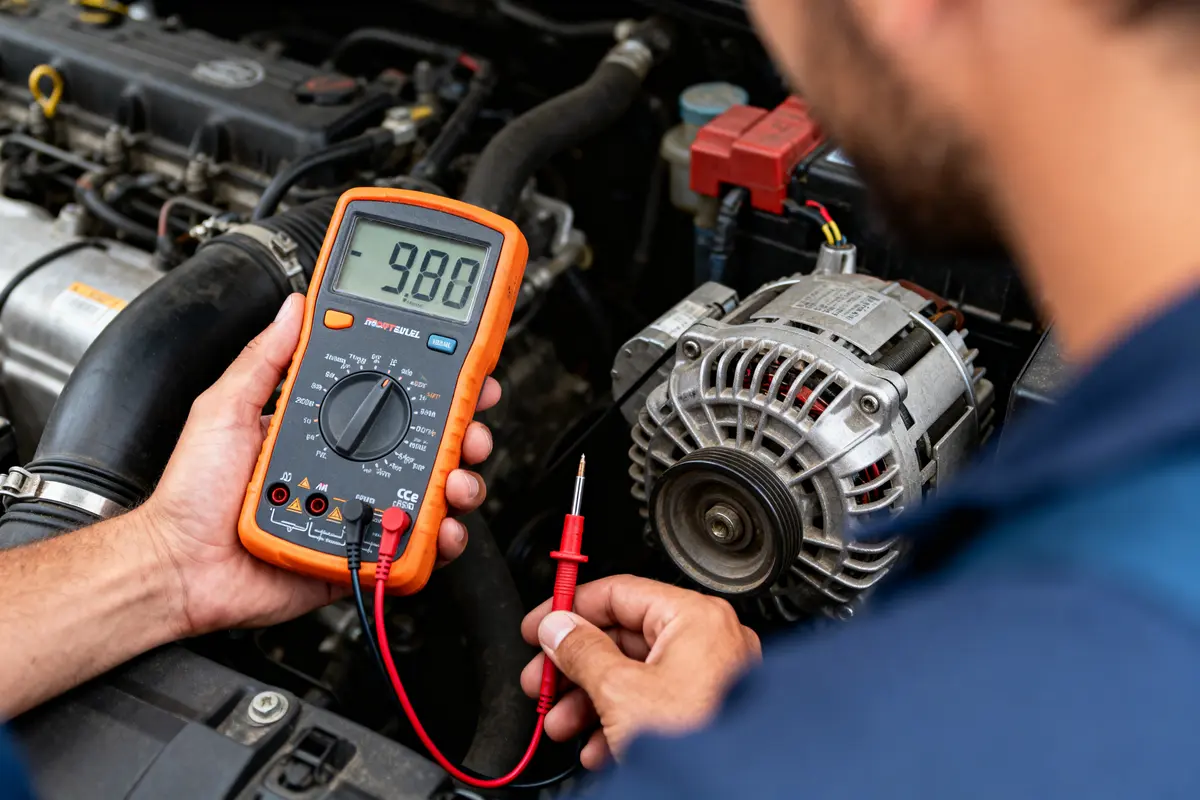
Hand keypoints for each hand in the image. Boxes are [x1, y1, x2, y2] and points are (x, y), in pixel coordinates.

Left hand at [140, 294, 499, 635]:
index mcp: (326, 429)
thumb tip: (295, 307)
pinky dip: (440, 540)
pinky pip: (413, 547)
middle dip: (464, 434)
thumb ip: (265, 360)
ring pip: (430, 494)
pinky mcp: (362, 553)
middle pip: (427, 446)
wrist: (181, 566)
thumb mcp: (226, 408)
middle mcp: (350, 466)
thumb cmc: (194, 493)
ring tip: (457, 483)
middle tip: (473, 431)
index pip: (392, 400)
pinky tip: (441, 528)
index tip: (465, 375)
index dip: (435, 388)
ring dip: (460, 484)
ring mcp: (360, 509)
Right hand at [520, 575, 760, 769]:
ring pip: (634, 675)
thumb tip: (558, 629)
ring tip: (560, 723)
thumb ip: (581, 652)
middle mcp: (709, 639)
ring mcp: (712, 677)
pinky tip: (596, 746)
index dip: (570, 609)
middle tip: (540, 680)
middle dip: (573, 667)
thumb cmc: (695, 740)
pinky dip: (619, 719)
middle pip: (622, 638)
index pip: (619, 592)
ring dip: (589, 699)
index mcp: (694, 617)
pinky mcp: (708, 712)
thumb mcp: (620, 690)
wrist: (729, 797)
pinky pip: (654, 703)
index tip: (539, 627)